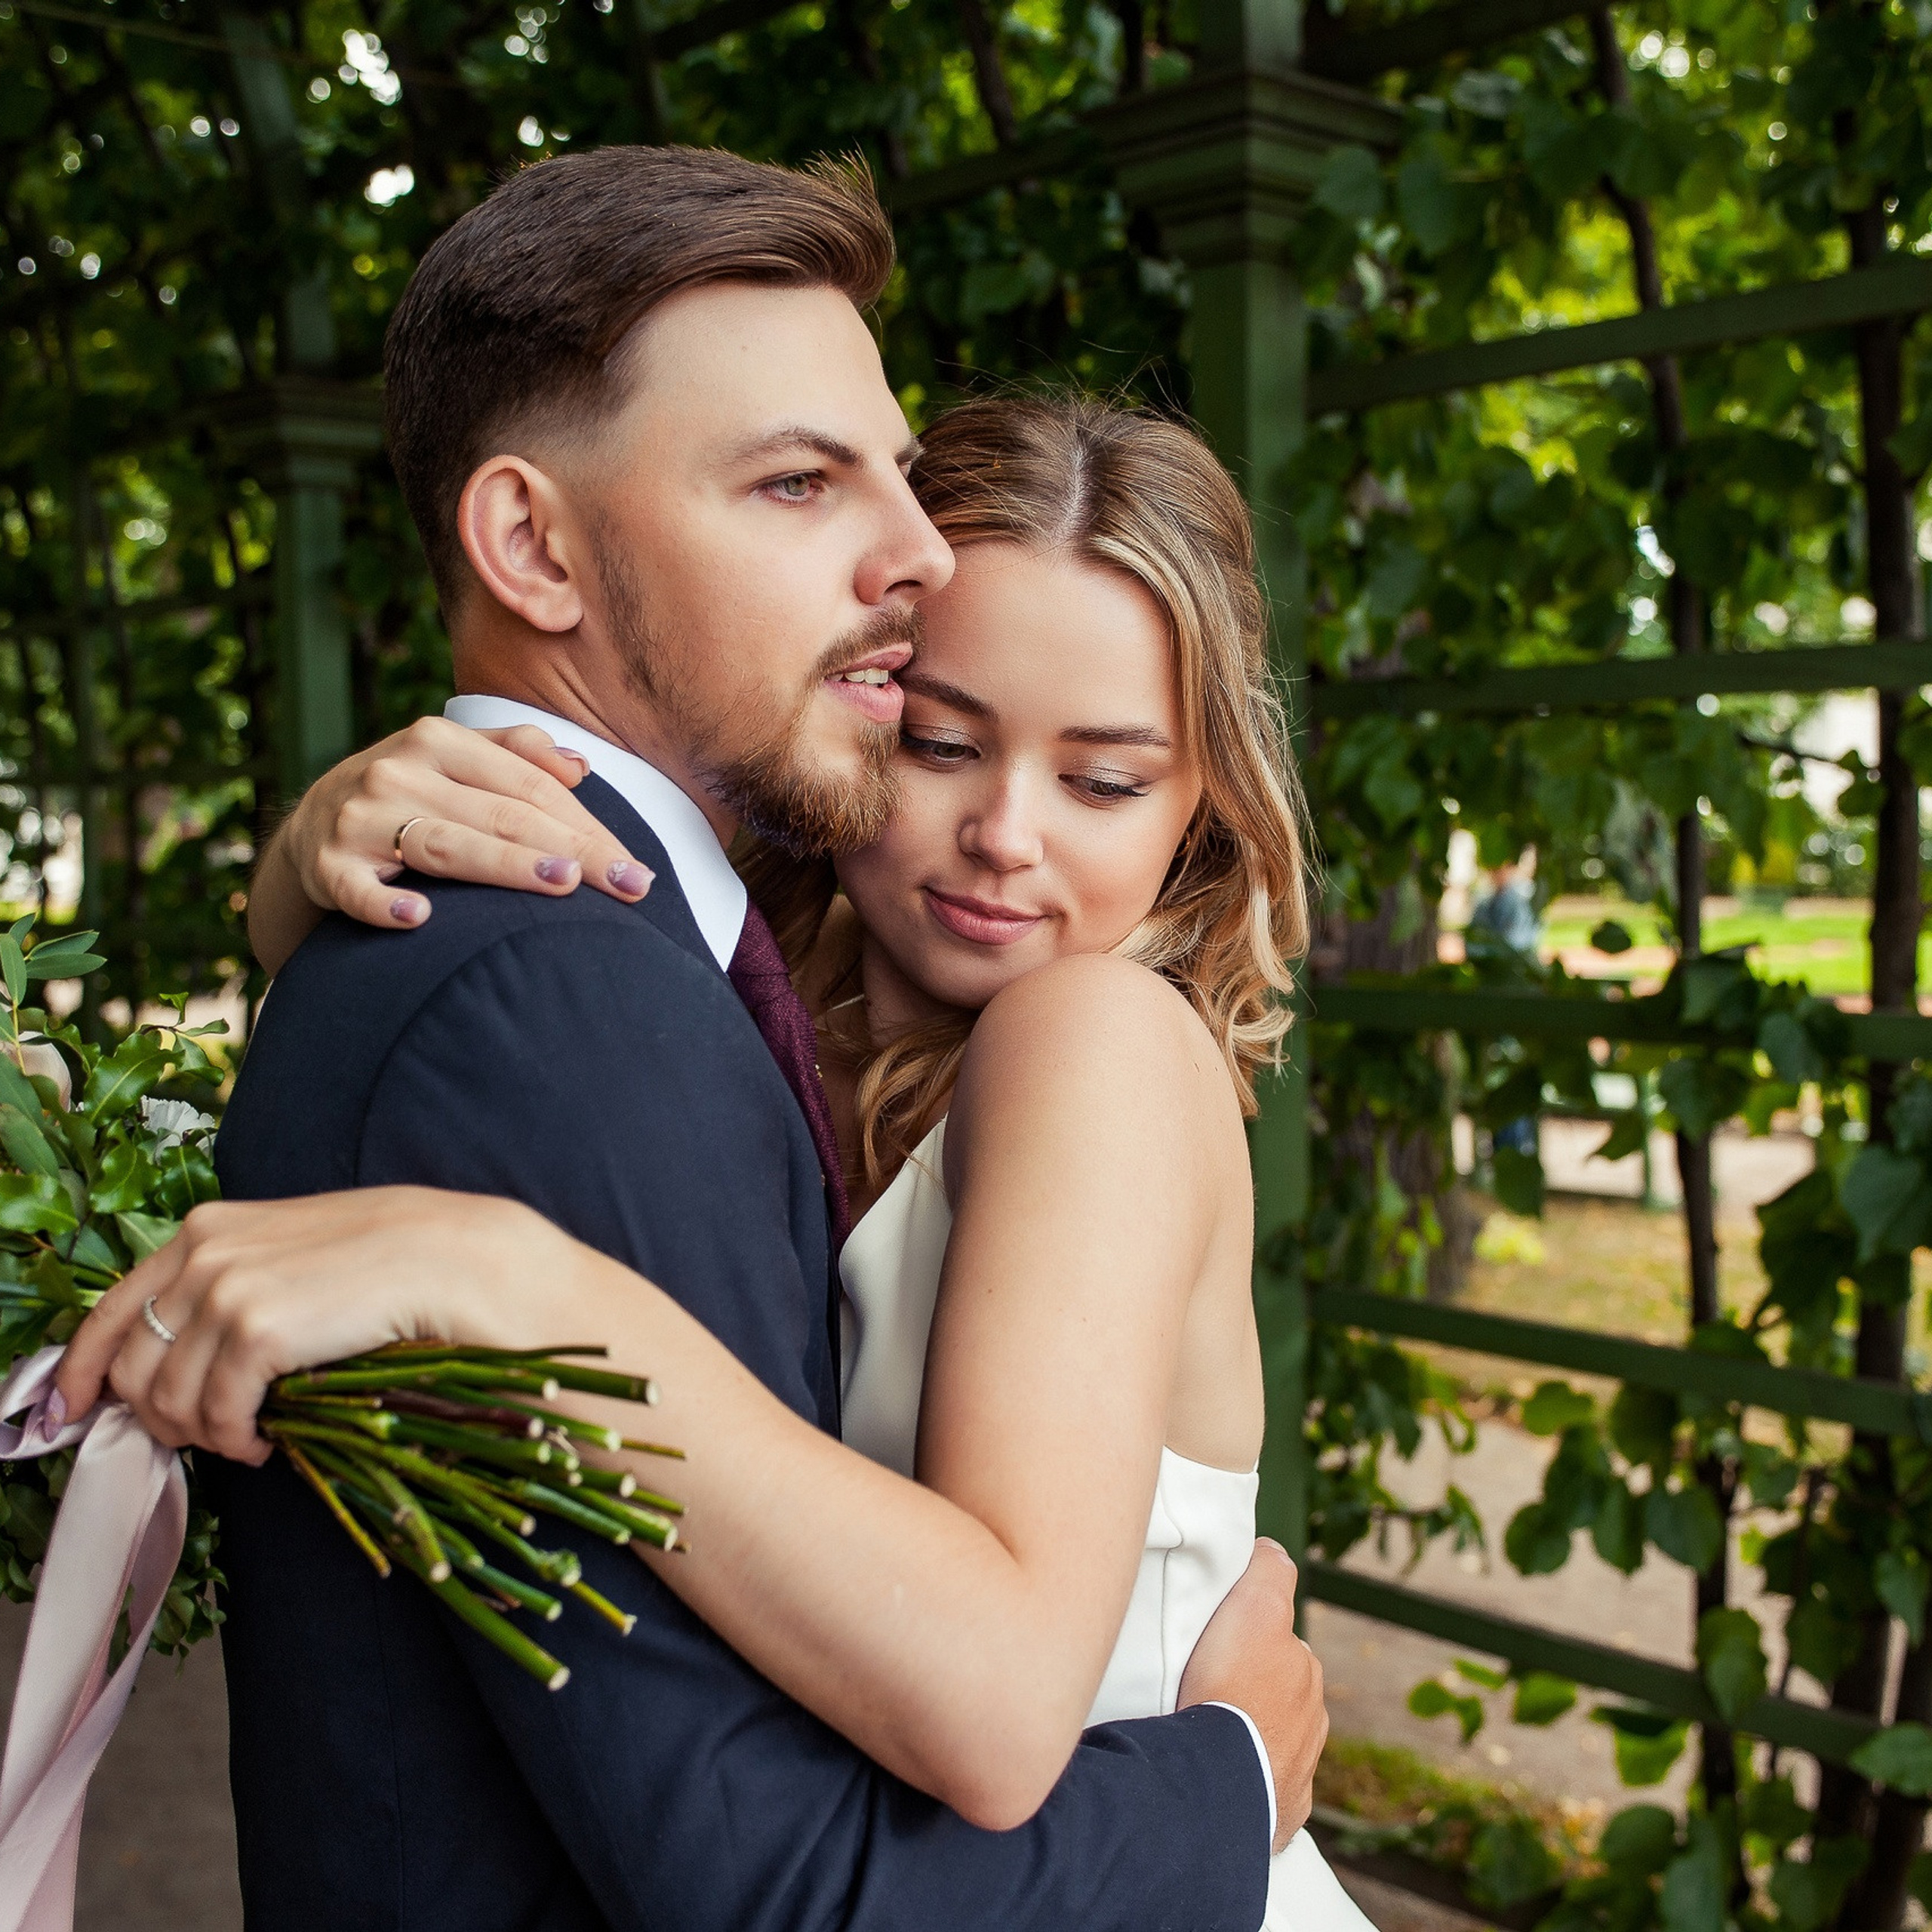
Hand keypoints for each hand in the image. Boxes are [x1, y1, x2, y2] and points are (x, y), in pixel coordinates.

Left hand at [55, 1189, 579, 1464]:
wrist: (452, 1259)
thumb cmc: (384, 1261)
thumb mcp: (287, 1256)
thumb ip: (227, 1287)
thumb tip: (176, 1357)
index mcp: (204, 1229)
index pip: (108, 1309)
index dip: (82, 1371)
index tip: (72, 1414)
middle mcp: (202, 1251)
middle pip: (131, 1366)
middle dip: (158, 1416)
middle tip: (208, 1435)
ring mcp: (226, 1288)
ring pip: (167, 1398)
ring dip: (204, 1434)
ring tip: (249, 1437)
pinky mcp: (257, 1329)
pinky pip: (217, 1414)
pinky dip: (238, 1441)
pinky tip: (270, 1442)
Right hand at [281, 716, 653, 931]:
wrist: (312, 827)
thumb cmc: (409, 795)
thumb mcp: (453, 757)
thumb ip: (516, 752)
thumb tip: (581, 767)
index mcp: (438, 741)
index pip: (530, 787)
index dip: (587, 826)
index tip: (634, 866)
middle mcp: (399, 771)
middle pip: (502, 815)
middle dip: (572, 852)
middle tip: (626, 885)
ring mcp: (360, 818)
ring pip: (447, 844)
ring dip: (505, 865)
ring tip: (562, 884)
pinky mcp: (328, 866)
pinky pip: (358, 890)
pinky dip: (384, 904)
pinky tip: (418, 919)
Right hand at [1177, 1539, 1326, 1851]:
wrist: (1219, 1779)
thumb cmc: (1232, 1689)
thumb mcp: (1254, 1608)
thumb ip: (1270, 1573)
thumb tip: (1274, 1549)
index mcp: (1305, 1674)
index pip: (1283, 1645)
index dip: (1251, 1638)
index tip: (1221, 1644)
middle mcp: (1311, 1724)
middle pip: (1281, 1695)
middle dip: (1254, 1690)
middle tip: (1207, 1687)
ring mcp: (1297, 1774)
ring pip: (1273, 1743)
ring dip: (1250, 1736)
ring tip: (1208, 1734)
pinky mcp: (1277, 1815)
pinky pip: (1261, 1791)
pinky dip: (1246, 1781)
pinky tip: (1220, 1776)